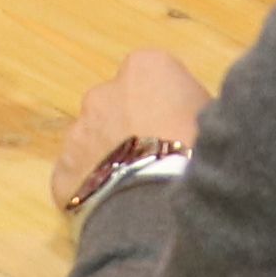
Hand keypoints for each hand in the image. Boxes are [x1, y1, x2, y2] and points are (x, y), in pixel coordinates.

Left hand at [54, 47, 214, 207]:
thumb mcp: (214, 117)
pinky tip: (115, 207)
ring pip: (93, 140)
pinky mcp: (61, 172)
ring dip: (109, 157)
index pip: (153, 76)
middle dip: (130, 127)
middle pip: (117, 105)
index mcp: (145, 68)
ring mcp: (77, 132)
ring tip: (136, 188)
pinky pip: (78, 177)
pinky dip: (92, 188)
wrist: (158, 204)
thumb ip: (194, 110)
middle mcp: (103, 93)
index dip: (168, 104)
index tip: (181, 127)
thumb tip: (194, 121)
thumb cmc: (199, 152)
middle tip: (156, 158)